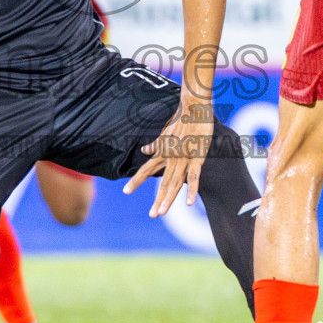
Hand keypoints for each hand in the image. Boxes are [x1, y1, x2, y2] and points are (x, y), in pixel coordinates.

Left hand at [126, 96, 215, 217]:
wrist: (193, 106)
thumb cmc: (181, 119)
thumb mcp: (165, 134)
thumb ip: (155, 145)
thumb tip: (144, 150)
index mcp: (163, 153)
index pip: (146, 169)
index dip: (136, 180)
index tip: (125, 192)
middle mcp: (170, 158)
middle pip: (162, 182)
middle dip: (157, 199)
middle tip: (152, 215)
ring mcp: (183, 158)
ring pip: (175, 182)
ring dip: (168, 199)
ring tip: (161, 213)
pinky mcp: (196, 157)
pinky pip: (193, 176)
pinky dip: (191, 190)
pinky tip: (188, 203)